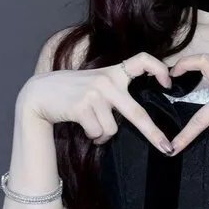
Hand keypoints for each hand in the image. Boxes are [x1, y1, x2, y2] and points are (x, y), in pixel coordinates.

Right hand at [17, 52, 173, 151]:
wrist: (40, 94)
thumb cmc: (72, 92)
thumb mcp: (96, 83)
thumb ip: (116, 91)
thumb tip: (138, 118)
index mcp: (113, 72)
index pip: (142, 60)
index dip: (159, 69)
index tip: (169, 83)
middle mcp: (106, 81)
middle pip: (136, 113)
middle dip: (153, 134)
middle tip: (166, 147)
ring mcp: (94, 94)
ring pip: (112, 129)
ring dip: (102, 134)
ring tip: (90, 124)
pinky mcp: (82, 107)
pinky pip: (97, 133)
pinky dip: (92, 136)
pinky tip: (83, 126)